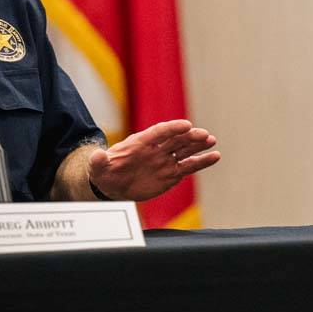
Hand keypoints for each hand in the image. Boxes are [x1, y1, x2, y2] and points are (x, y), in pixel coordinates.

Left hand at [88, 119, 219, 201]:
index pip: (159, 132)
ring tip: (212, 142)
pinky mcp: (171, 173)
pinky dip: (202, 161)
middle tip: (204, 135)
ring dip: (199, 145)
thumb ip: (99, 161)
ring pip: (185, 150)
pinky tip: (215, 156)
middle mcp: (156, 149)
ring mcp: (165, 160)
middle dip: (190, 137)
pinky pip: (189, 166)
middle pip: (176, 139)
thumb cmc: (105, 172)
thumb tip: (96, 155)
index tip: (186, 125)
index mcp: (140, 142)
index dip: (173, 128)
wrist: (112, 185)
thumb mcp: (98, 167)